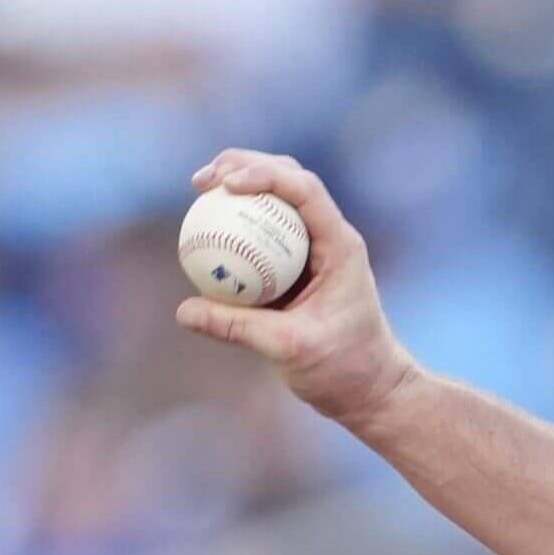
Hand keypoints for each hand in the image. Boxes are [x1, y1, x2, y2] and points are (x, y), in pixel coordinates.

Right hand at [177, 150, 422, 428]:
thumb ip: (239, 327)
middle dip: (246, 166)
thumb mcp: (289, 348)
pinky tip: (204, 231)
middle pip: (290, 181)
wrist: (369, 388)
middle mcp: (329, 239)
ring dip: (241, 188)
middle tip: (201, 179)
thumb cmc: (344, 368)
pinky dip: (238, 225)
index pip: (305, 192)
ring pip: (278, 202)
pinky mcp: (298, 268)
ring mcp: (314, 250)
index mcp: (340, 246)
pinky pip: (264, 235)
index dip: (265, 175)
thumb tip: (184, 310)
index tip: (225, 183)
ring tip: (199, 189)